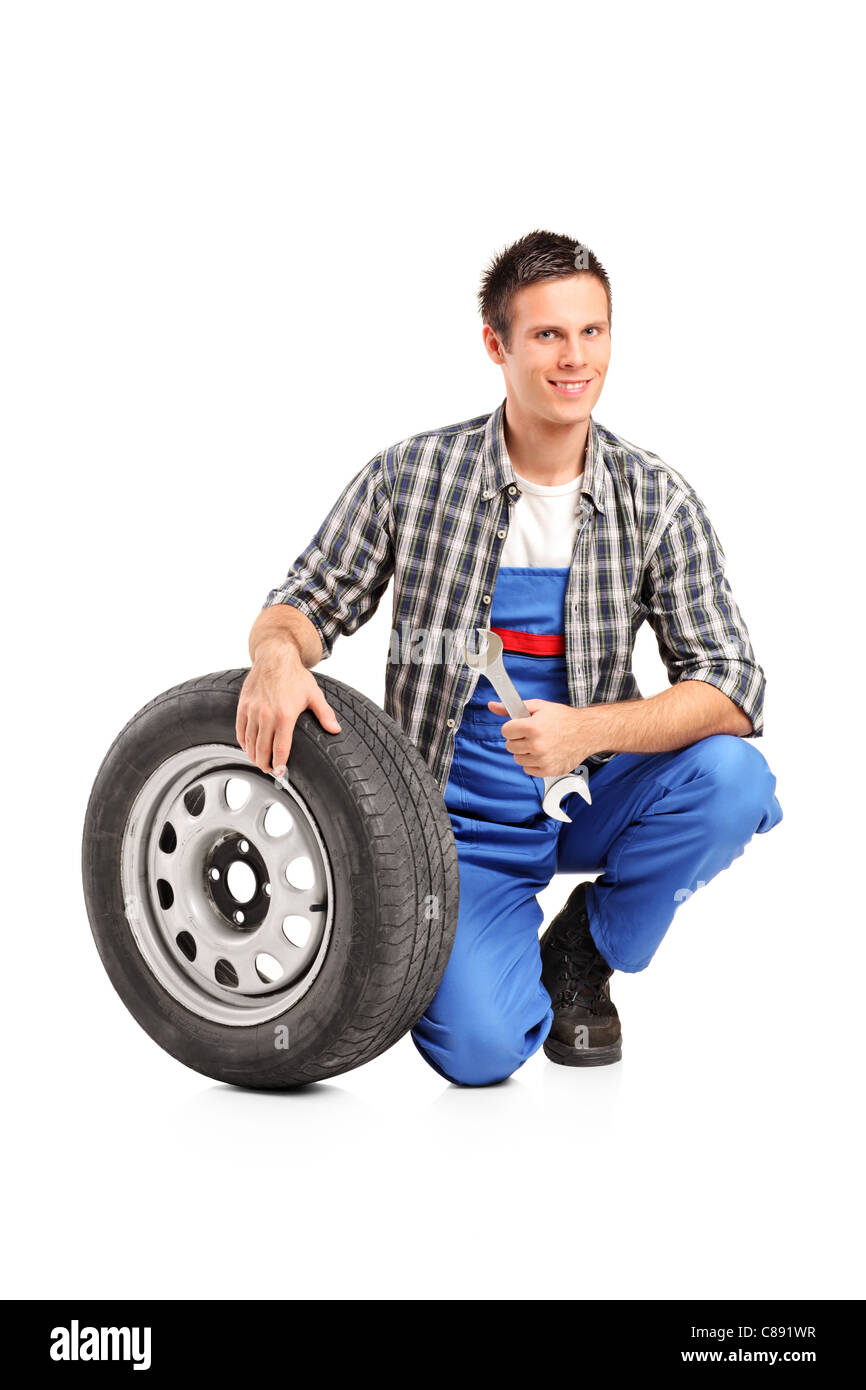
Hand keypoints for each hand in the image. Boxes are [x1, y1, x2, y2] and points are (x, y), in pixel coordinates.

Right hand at [236, 644, 341, 777]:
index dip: (279, 764)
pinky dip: (243, 742)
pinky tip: (248, 748)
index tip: (280, 773)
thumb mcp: (314, 695)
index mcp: (285, 715)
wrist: (275, 657)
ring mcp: (253, 710)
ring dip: (253, 755)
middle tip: (270, 770)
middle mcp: (266, 715)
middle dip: (265, 764)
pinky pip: (240, 729)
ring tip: (259, 762)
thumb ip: (324, 714)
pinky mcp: (243, 705)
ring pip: (249, 741)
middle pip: (262, 749)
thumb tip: (336, 730)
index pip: (280, 748)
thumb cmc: (295, 676)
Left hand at [486, 698, 596, 777]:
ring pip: (517, 758)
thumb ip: (512, 708)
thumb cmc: (564, 719)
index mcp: (533, 727)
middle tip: (532, 734)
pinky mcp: (548, 771)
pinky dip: (533, 763)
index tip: (522, 726)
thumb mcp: (538, 706)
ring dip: (525, 752)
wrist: (586, 732)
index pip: (505, 731)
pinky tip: (543, 754)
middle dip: (518, 739)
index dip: (513, 727)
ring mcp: (542, 760)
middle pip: (510, 746)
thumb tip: (493, 706)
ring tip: (539, 744)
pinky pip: (527, 769)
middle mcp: (537, 745)